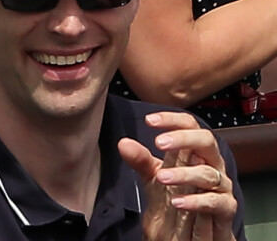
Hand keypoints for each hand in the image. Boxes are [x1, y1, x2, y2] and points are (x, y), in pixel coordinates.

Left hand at [120, 111, 236, 240]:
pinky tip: (177, 201)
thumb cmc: (177, 196)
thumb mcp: (153, 177)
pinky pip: (216, 202)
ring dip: (184, 174)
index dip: (172, 120)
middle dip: (183, 138)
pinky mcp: (226, 209)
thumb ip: (140, 160)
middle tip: (159, 143)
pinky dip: (196, 201)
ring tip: (161, 177)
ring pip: (209, 173)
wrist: (189, 232)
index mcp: (195, 152)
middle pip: (206, 141)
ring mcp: (221, 186)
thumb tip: (124, 143)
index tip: (149, 120)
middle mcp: (211, 164)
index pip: (189, 126)